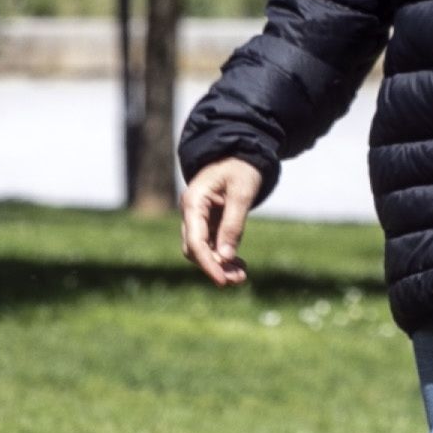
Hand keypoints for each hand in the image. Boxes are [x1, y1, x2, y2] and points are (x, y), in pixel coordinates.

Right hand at [181, 157, 265, 285]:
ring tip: (241, 276)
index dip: (208, 264)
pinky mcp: (208, 222)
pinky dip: (224, 256)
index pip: (195, 242)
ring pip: (202, 250)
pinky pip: (211, 244)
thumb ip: (233, 224)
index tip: (223, 280)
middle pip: (195, 250)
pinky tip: (240, 265)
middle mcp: (191, 212)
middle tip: (239, 280)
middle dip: (215, 267)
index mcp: (193, 202)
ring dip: (220, 265)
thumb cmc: (241, 168)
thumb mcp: (241, 194)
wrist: (241, 152)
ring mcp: (198, 218)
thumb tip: (226, 257)